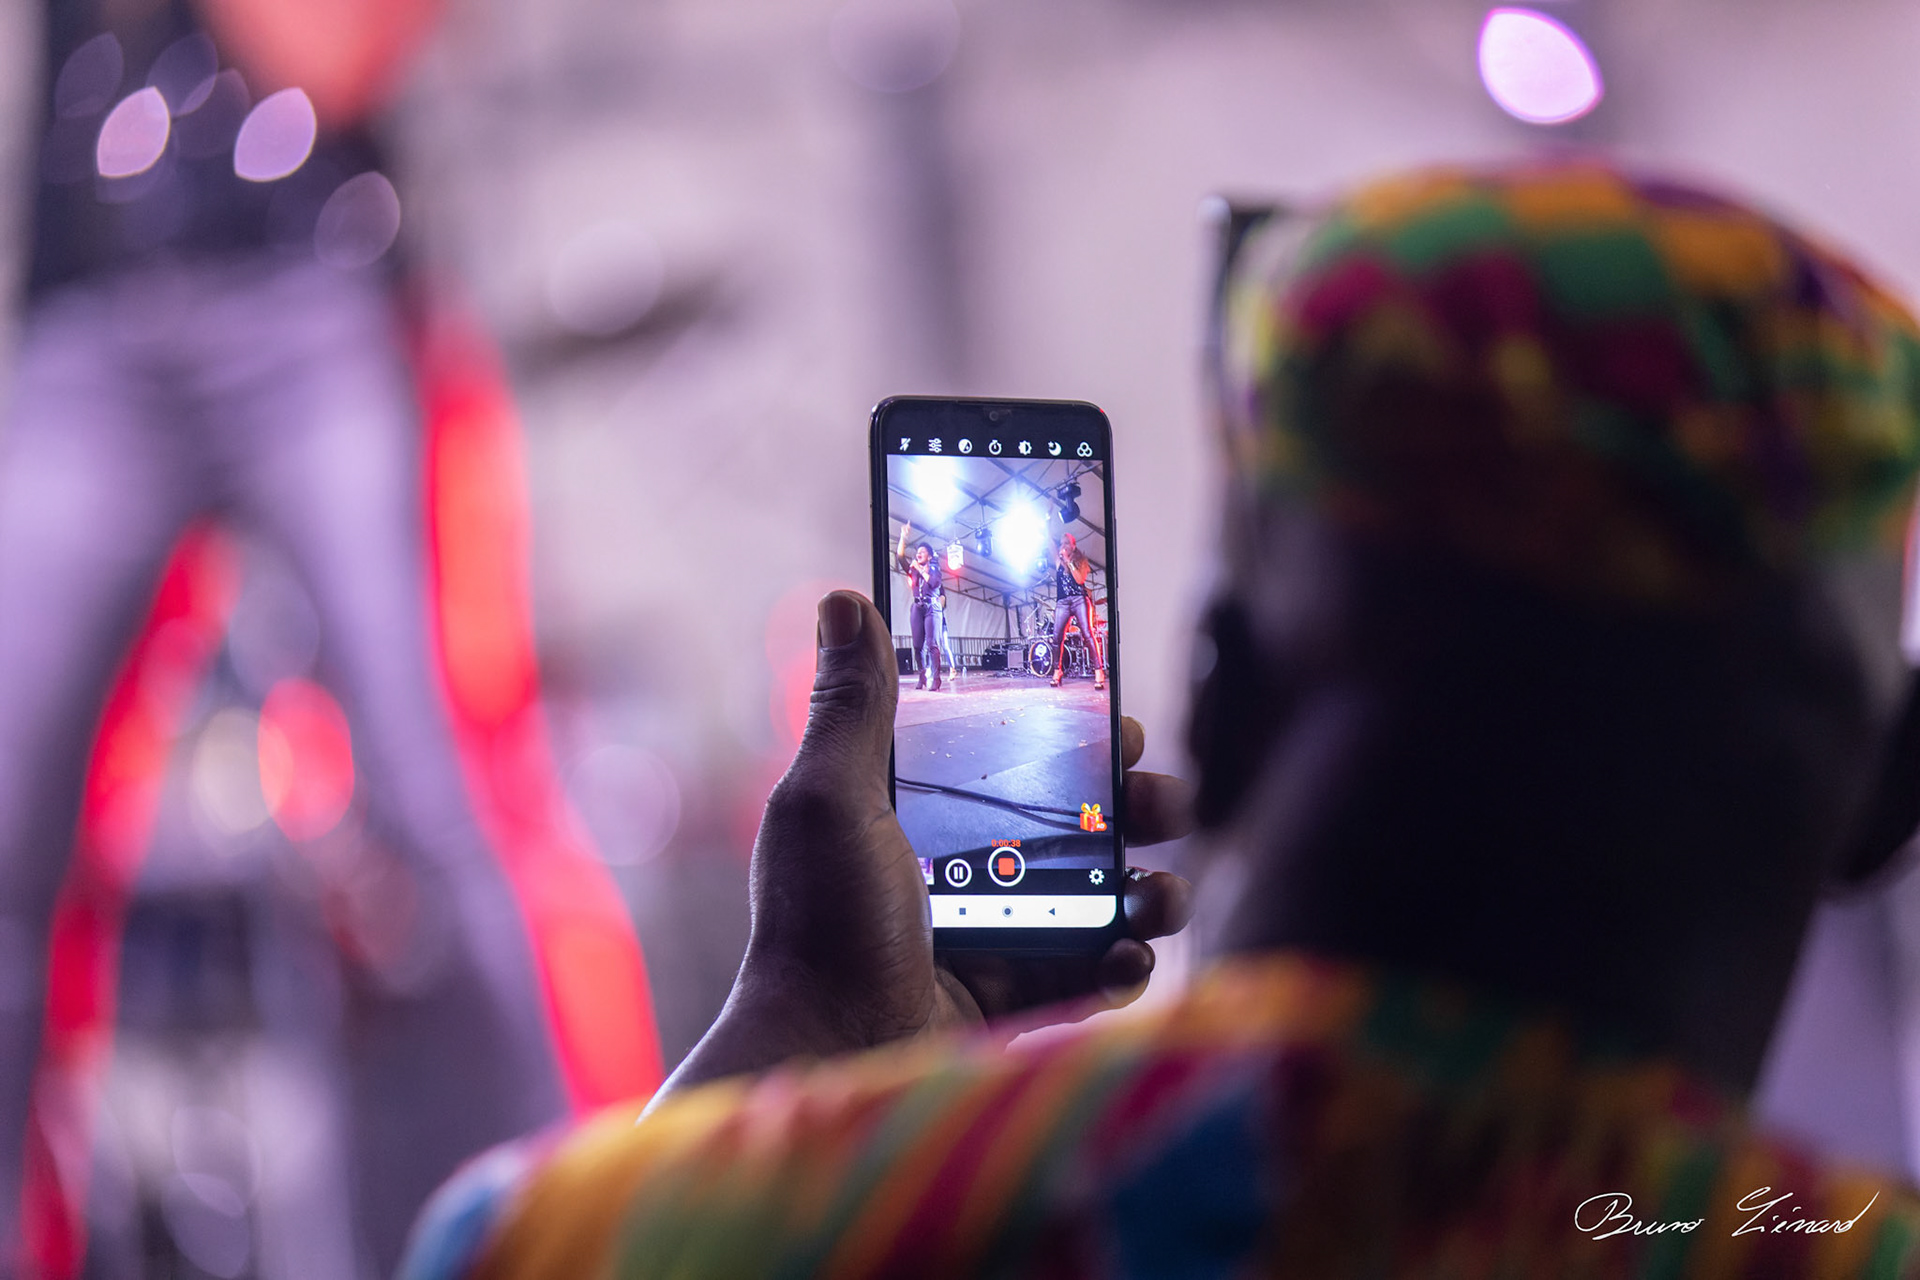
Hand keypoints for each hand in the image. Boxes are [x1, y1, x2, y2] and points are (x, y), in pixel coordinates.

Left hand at [656, 591, 1191, 1099]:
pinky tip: (1131, 954)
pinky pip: (1087, 975)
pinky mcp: (1011, 1001)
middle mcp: (956, 867)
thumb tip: (844, 599)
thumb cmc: (819, 924)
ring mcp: (988, 936)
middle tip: (1161, 800)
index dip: (1068, 733)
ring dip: (1145, 889)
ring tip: (1163, 892)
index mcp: (913, 811)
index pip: (1005, 754)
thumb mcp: (830, 800)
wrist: (826, 1055)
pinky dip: (1121, 965)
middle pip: (1068, 822)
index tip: (1114, 716)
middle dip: (1130, 808)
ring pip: (1093, 898)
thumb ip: (852, 707)